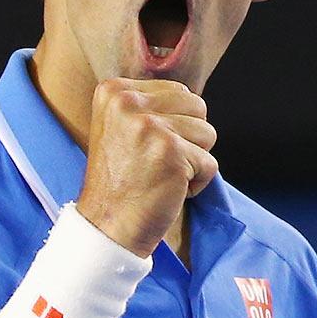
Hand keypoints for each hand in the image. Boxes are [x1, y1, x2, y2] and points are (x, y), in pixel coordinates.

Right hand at [77, 77, 217, 257]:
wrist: (106, 225)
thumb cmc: (120, 182)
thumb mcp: (120, 127)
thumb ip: (148, 106)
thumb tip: (191, 98)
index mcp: (114, 91)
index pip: (177, 91)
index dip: (173, 124)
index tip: (144, 148)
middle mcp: (128, 103)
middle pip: (197, 106)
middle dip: (188, 138)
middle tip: (157, 162)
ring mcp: (150, 126)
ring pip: (207, 133)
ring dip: (193, 160)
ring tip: (162, 174)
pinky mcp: (171, 152)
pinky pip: (210, 163)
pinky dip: (196, 183)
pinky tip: (169, 190)